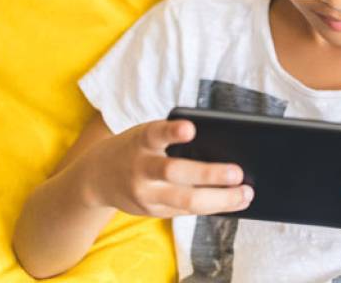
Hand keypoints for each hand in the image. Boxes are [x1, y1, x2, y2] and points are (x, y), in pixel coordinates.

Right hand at [79, 119, 253, 217]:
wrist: (95, 178)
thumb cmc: (134, 148)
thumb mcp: (145, 135)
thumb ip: (171, 138)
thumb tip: (222, 148)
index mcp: (141, 140)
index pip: (155, 133)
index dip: (172, 131)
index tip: (190, 128)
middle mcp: (141, 168)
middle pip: (174, 172)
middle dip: (208, 174)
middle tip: (237, 172)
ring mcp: (145, 194)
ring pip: (184, 201)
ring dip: (219, 199)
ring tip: (245, 194)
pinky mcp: (152, 211)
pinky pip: (186, 212)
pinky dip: (214, 207)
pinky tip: (235, 202)